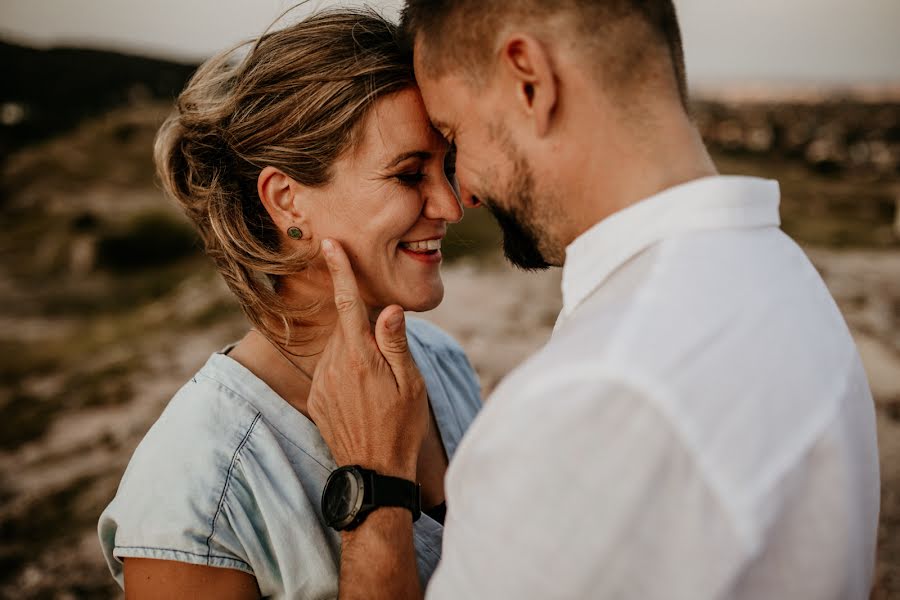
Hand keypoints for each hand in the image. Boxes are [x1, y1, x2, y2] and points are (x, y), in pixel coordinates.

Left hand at [307, 239, 428, 479]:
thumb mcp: (410, 384)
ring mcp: (321, 382)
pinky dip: (347, 371)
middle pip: (347, 327)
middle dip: (365, 329)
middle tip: (388, 362)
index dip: (340, 271)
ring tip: (377, 387)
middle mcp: (334, 365)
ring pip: (339, 348)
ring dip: (357, 352)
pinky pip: (331, 369)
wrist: (373, 472)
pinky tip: (363, 396)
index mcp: (360, 357)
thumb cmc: (400, 427)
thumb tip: (390, 309)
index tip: (329, 245)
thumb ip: (396, 343)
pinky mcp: (315, 397)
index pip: (349, 304)